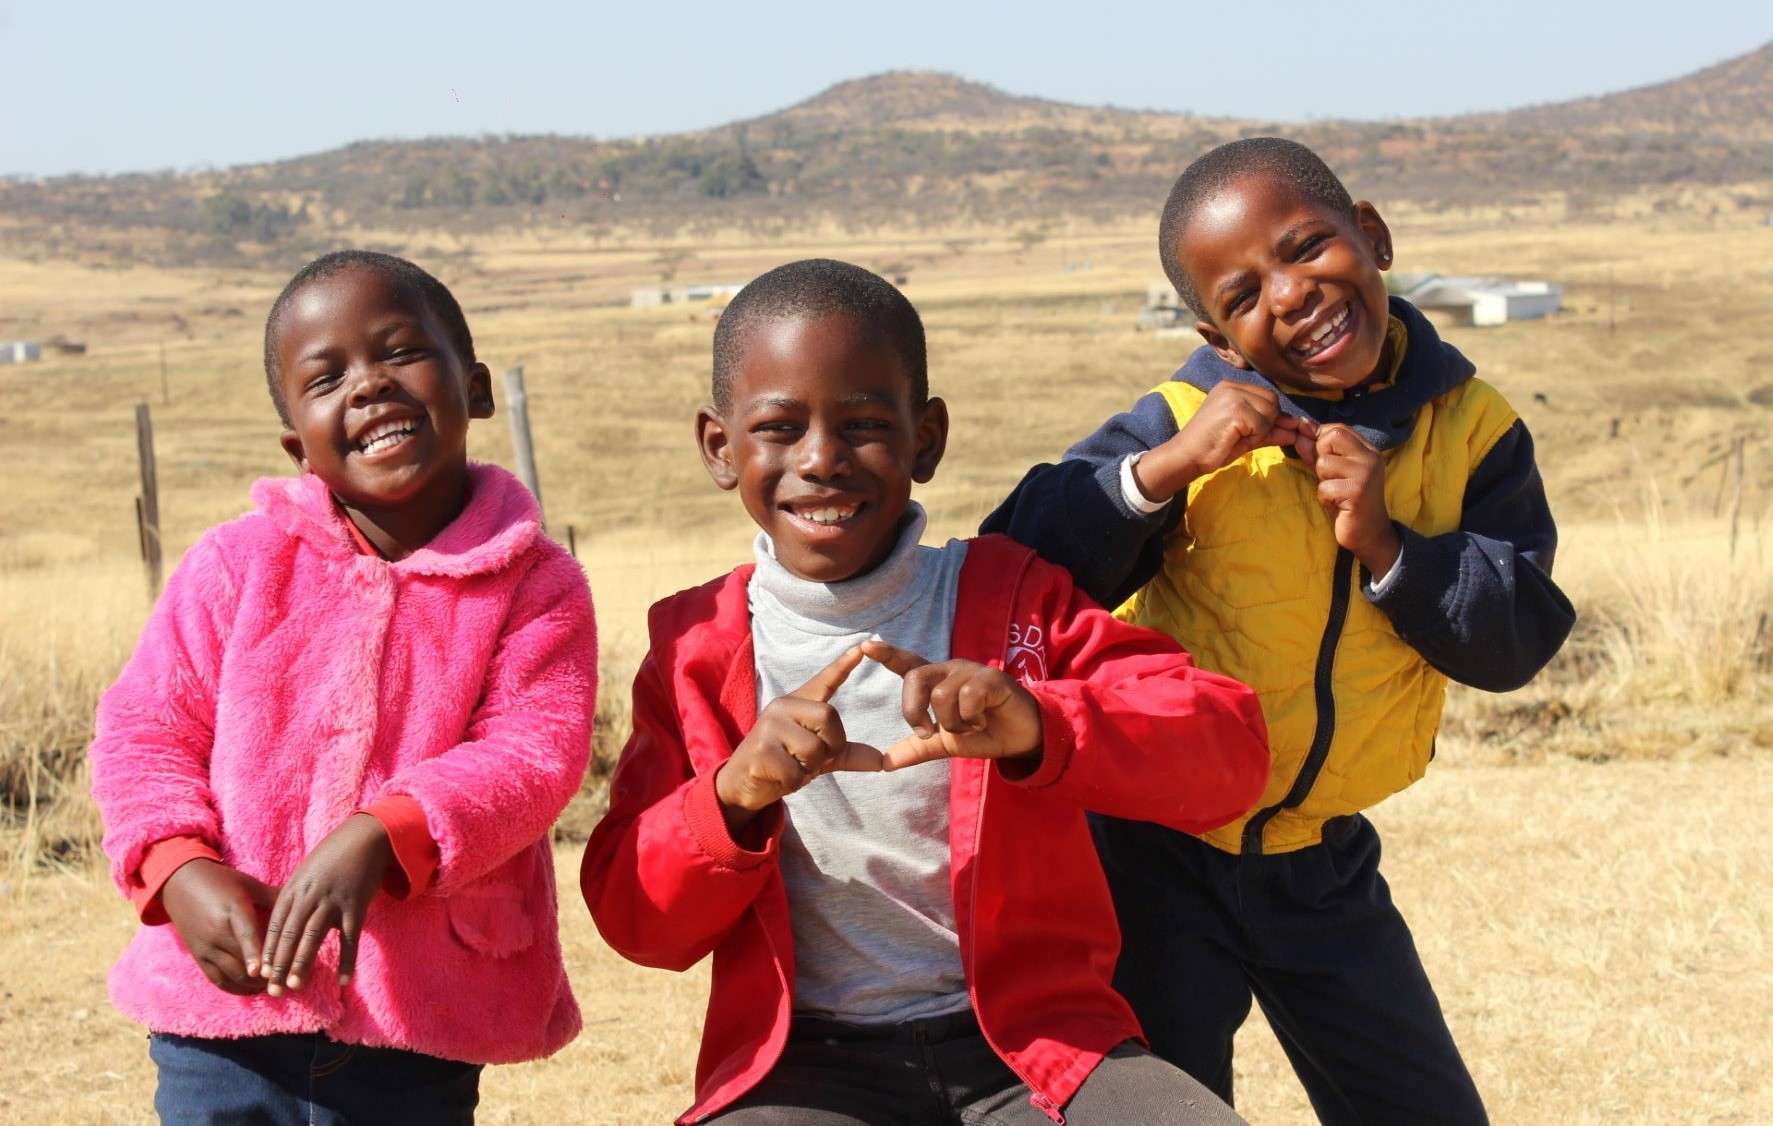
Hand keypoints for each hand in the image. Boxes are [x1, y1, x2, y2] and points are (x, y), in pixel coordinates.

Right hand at [160, 859, 277, 995]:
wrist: (180, 884)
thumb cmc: (221, 881)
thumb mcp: (248, 884)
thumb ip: (274, 897)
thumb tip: (305, 904)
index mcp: (232, 911)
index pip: (245, 935)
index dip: (254, 954)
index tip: (262, 972)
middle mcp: (216, 932)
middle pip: (240, 961)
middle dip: (263, 976)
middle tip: (287, 982)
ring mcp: (205, 947)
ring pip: (230, 975)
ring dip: (252, 986)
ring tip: (274, 987)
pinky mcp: (199, 957)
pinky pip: (217, 979)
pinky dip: (235, 989)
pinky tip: (253, 990)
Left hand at [259, 813, 393, 994]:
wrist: (365, 837)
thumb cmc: (334, 855)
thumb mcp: (307, 871)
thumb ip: (296, 895)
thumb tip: (287, 922)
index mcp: (295, 887)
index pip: (277, 925)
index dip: (269, 950)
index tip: (261, 973)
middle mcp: (310, 895)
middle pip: (291, 934)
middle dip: (280, 964)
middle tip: (273, 989)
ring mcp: (333, 901)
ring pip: (313, 937)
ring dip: (302, 963)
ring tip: (294, 985)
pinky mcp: (356, 906)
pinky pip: (350, 938)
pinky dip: (347, 960)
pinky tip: (344, 980)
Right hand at [714, 646, 883, 834]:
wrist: (742, 783)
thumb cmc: (783, 762)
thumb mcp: (817, 757)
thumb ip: (845, 753)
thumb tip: (880, 762)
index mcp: (796, 703)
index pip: (824, 681)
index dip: (843, 666)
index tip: (861, 649)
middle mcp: (782, 708)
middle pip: (829, 717)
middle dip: (831, 745)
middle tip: (812, 759)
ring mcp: (768, 728)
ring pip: (814, 749)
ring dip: (810, 768)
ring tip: (793, 766)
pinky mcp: (760, 752)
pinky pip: (796, 771)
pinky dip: (794, 781)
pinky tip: (779, 777)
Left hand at [860, 640, 1043, 771]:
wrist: (1021, 739)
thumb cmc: (984, 733)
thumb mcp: (946, 744)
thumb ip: (917, 749)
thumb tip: (884, 764)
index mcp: (936, 682)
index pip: (907, 663)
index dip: (887, 654)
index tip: (865, 646)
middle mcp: (950, 670)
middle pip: (915, 678)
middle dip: (914, 710)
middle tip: (927, 733)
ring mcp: (971, 672)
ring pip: (941, 695)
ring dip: (953, 723)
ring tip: (971, 726)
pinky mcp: (991, 678)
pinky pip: (967, 698)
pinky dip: (972, 719)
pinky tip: (984, 721)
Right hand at [1134, 383, 1313, 502]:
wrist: (1186, 456)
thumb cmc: (1213, 447)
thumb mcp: (1246, 435)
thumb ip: (1270, 429)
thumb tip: (1296, 429)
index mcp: (1232, 386)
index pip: (1268, 397)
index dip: (1269, 417)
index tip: (1253, 433)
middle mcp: (1232, 386)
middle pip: (1273, 402)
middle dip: (1266, 423)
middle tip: (1243, 436)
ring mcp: (1233, 396)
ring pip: (1270, 412)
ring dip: (1260, 430)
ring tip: (1237, 437)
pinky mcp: (1235, 410)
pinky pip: (1262, 424)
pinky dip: (1254, 436)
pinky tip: (1235, 439)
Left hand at [1296, 423, 1399, 574]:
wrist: (1369, 533)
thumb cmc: (1348, 501)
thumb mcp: (1333, 472)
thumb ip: (1318, 451)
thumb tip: (1299, 429)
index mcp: (1368, 450)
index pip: (1337, 429)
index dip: (1320, 440)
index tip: (1319, 458)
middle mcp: (1370, 458)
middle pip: (1331, 439)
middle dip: (1320, 459)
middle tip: (1331, 479)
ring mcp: (1365, 474)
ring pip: (1324, 463)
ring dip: (1323, 482)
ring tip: (1337, 493)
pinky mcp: (1357, 492)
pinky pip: (1324, 487)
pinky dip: (1325, 498)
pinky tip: (1338, 505)